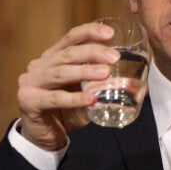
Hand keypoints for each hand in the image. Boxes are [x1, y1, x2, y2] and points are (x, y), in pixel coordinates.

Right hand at [16, 22, 119, 150]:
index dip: (89, 32)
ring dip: (85, 72)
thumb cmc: (66, 111)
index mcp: (52, 57)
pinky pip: (55, 98)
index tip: (110, 34)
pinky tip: (91, 99)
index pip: (71, 38)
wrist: (42, 137)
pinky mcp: (28, 101)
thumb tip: (142, 87)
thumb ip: (104, 86)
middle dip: (92, 53)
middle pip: (67, 54)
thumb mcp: (84, 92)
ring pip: (61, 73)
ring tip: (106, 73)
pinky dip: (74, 98)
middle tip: (114, 57)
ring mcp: (30, 83)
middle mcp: (38, 66)